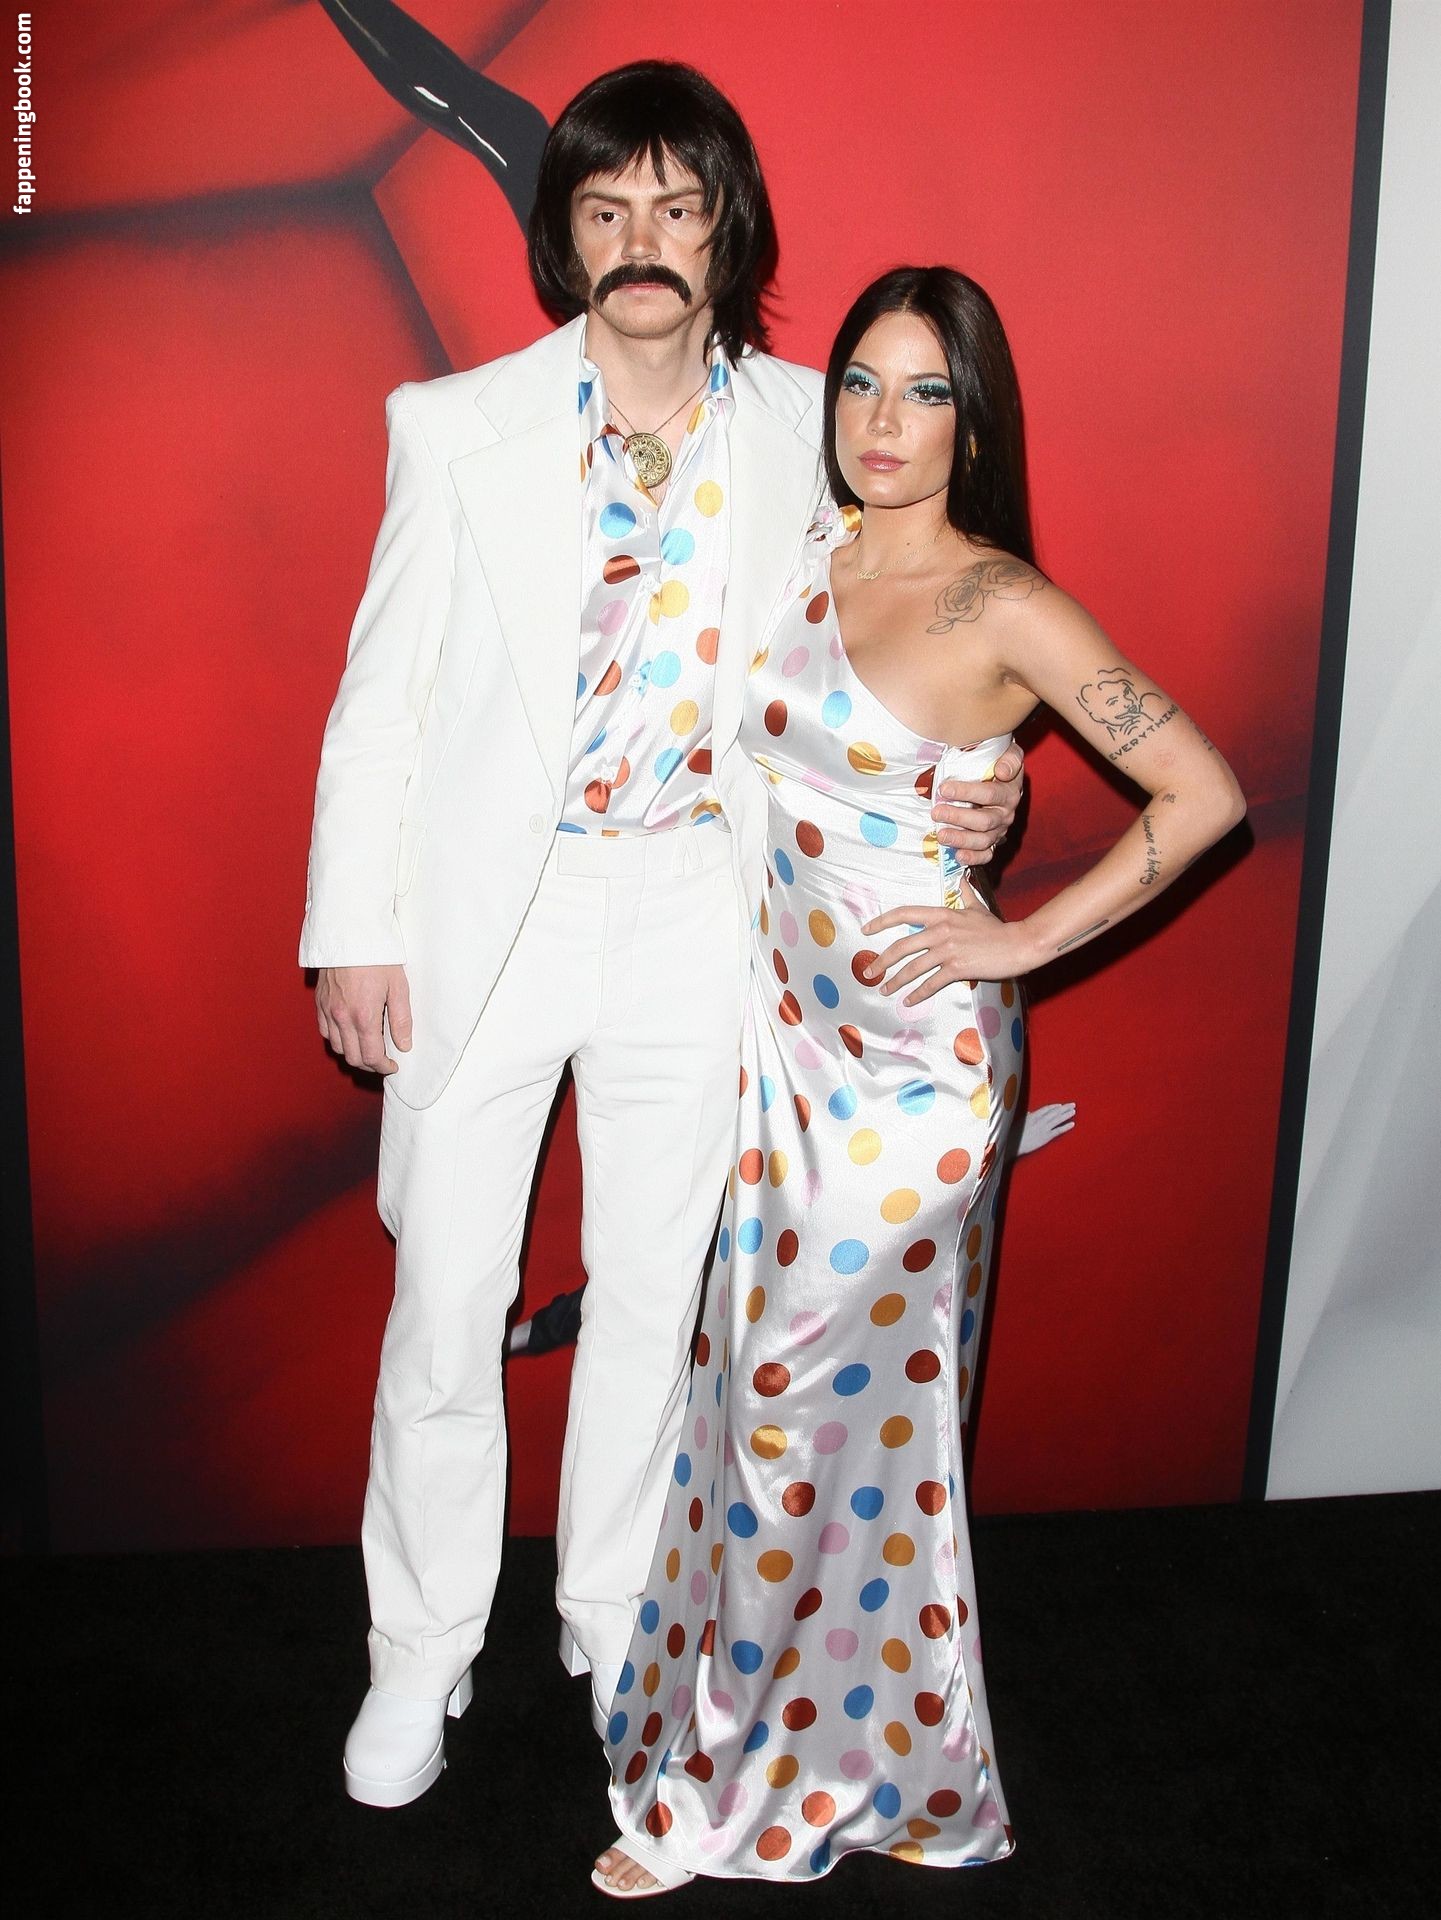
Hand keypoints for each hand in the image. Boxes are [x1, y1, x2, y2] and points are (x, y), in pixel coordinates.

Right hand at [316, 964, 411, 1074]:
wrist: (349, 933)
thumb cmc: (377, 957)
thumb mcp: (398, 987)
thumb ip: (401, 1020)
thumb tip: (404, 1045)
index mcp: (363, 1016)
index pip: (371, 1057)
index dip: (383, 1067)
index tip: (393, 1066)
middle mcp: (342, 1017)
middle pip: (352, 1057)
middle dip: (369, 1065)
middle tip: (382, 1061)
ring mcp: (328, 1010)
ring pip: (337, 1046)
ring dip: (352, 1053)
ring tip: (367, 1048)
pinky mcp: (320, 1001)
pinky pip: (325, 1030)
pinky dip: (337, 1039)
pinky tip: (348, 1034)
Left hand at [862, 905, 1034, 1003]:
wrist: (1018, 944)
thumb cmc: (997, 928)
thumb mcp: (978, 907)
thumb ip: (965, 893)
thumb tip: (961, 878)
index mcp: (942, 914)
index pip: (905, 913)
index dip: (882, 921)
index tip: (866, 930)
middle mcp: (941, 931)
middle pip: (902, 946)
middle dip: (881, 961)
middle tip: (868, 972)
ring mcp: (948, 950)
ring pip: (913, 968)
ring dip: (895, 981)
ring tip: (884, 990)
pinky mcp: (957, 968)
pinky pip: (931, 983)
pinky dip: (918, 994)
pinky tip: (908, 1001)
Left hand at [930, 743, 1023, 862]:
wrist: (1003, 776)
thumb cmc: (999, 763)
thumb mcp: (1009, 753)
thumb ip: (1010, 758)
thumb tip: (1002, 771)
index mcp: (1009, 792)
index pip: (989, 794)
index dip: (966, 792)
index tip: (944, 789)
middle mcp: (1006, 813)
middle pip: (984, 820)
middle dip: (958, 817)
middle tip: (936, 812)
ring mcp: (999, 830)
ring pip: (983, 840)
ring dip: (961, 839)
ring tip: (941, 835)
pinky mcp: (993, 842)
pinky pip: (986, 855)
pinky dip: (973, 857)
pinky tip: (958, 856)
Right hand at [1014, 1101, 1075, 1157]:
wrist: (1014, 1144)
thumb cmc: (1014, 1134)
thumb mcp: (1019, 1122)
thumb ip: (1026, 1117)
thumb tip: (1029, 1113)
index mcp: (1033, 1116)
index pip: (1047, 1109)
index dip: (1054, 1107)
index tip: (1060, 1105)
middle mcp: (1040, 1120)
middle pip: (1055, 1112)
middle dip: (1064, 1108)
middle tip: (1072, 1105)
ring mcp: (1044, 1128)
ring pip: (1058, 1119)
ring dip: (1066, 1115)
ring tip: (1073, 1111)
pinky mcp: (1046, 1137)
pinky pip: (1058, 1131)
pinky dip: (1065, 1127)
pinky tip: (1072, 1124)